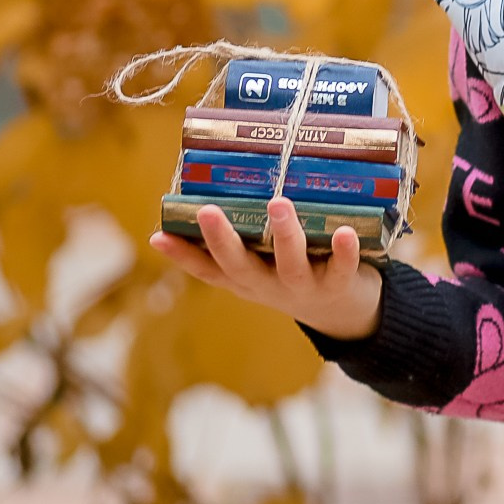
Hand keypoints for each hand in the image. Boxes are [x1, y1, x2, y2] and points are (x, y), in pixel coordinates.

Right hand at [149, 198, 384, 342]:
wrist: (345, 313)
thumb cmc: (295, 271)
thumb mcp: (264, 261)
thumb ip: (243, 236)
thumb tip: (210, 189)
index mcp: (247, 277)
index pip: (208, 269)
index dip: (182, 255)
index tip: (158, 235)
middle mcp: (269, 284)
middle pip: (240, 266)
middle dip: (222, 240)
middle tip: (207, 211)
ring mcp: (303, 287)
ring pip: (289, 264)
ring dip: (283, 235)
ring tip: (277, 204)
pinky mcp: (339, 285)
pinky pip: (342, 269)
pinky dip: (343, 252)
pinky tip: (343, 231)